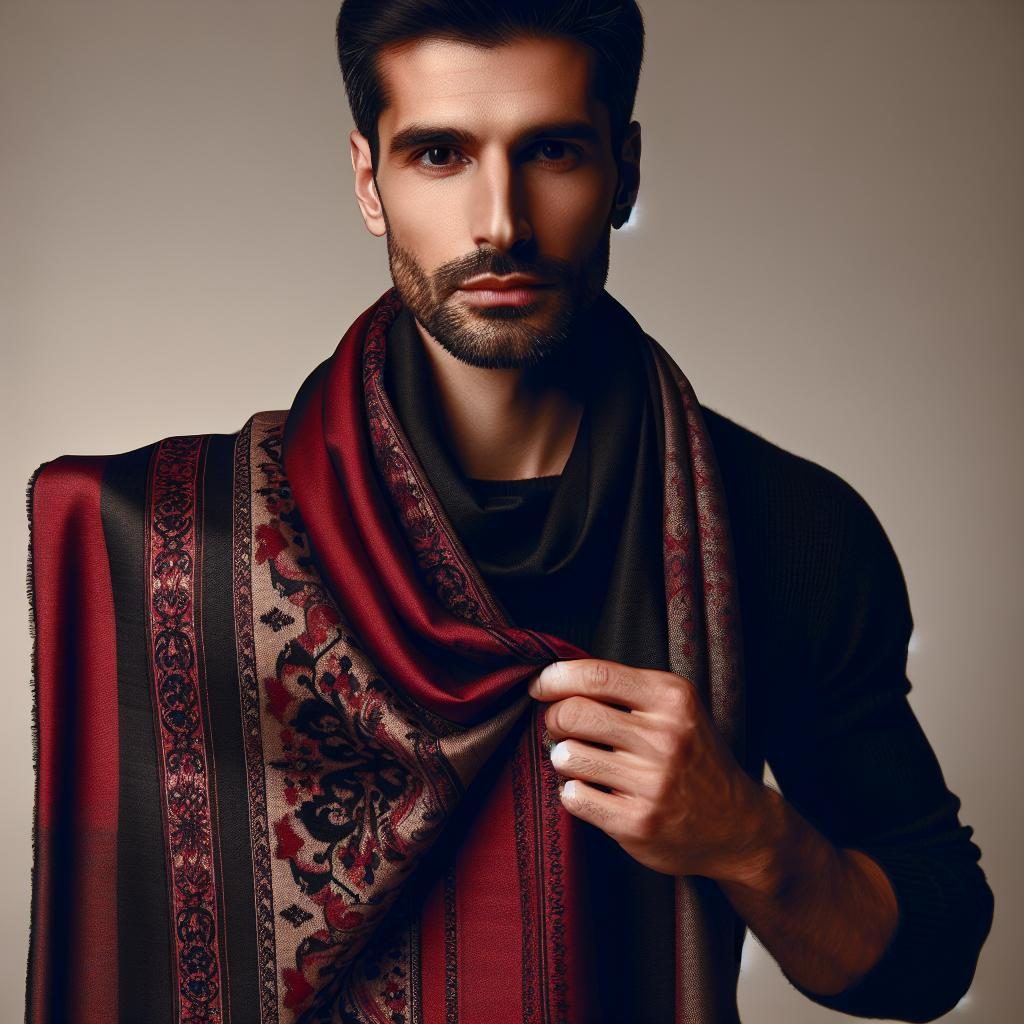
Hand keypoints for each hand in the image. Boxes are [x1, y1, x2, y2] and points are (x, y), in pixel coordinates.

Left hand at [526, 658, 773, 882]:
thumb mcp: (675, 710)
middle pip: (573, 713)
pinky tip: (593, 791)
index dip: (556, 678)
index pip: (596, 675)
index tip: (540, 686)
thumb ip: (626, 691)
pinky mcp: (637, 822)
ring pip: (568, 756)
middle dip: (554, 719)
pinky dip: (574, 792)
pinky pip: (574, 797)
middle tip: (559, 727)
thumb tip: (556, 681)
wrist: (738, 826)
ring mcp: (652, 782)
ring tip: (582, 762)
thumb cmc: (694, 759)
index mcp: (673, 698)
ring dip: (564, 758)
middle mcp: (665, 737)